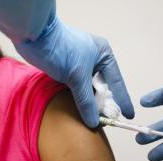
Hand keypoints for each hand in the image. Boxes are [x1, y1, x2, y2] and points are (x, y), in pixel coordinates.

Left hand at [14, 17, 134, 127]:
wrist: (33, 36)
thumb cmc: (60, 50)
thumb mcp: (77, 76)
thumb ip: (86, 100)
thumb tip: (94, 122)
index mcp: (104, 55)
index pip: (116, 82)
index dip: (123, 100)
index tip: (129, 115)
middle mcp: (94, 60)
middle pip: (102, 87)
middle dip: (104, 103)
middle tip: (108, 120)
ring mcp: (80, 66)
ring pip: (89, 89)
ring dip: (90, 103)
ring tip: (95, 119)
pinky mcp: (67, 71)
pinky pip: (77, 89)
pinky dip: (79, 100)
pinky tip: (81, 111)